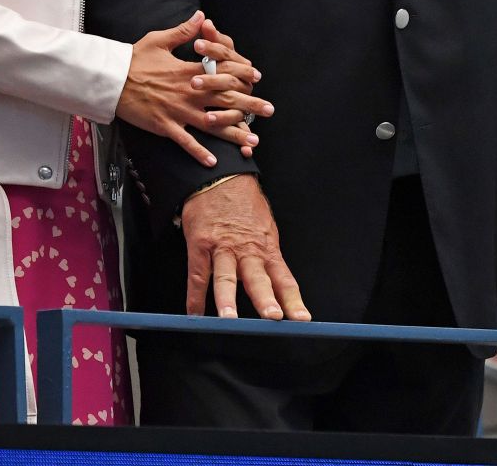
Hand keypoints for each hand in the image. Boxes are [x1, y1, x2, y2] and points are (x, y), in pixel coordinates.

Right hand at [118, 11, 270, 166]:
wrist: (111, 79)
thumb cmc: (134, 59)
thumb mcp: (159, 40)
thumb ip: (183, 31)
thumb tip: (201, 16)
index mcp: (189, 71)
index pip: (222, 72)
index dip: (242, 75)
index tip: (256, 78)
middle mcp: (189, 92)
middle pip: (225, 99)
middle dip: (250, 105)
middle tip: (269, 110)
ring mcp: (178, 111)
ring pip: (212, 124)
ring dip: (234, 133)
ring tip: (253, 141)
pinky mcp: (164, 126)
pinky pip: (186, 142)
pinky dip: (200, 152)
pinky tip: (213, 161)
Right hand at [181, 174, 309, 320]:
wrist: (221, 176)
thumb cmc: (244, 203)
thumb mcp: (265, 228)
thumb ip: (267, 256)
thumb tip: (275, 285)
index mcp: (267, 247)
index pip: (284, 279)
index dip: (293, 300)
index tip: (301, 319)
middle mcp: (247, 250)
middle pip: (258, 279)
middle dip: (265, 299)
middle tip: (272, 317)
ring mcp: (222, 247)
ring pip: (226, 277)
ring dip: (227, 299)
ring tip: (229, 319)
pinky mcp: (200, 244)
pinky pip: (197, 274)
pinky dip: (195, 296)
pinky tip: (195, 313)